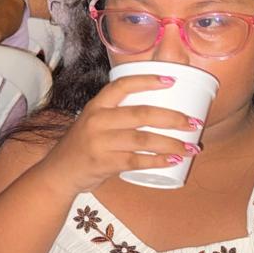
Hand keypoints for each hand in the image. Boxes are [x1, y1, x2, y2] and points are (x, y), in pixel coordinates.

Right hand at [38, 74, 202, 193]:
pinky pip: (137, 161)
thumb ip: (119, 115)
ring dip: (172, 144)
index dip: (148, 80)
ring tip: (191, 147)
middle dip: (172, 118)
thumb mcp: (94, 122)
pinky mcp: (104, 163)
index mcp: (96, 106)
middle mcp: (97, 121)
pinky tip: (173, 161)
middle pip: (141, 114)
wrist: (59, 172)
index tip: (172, 80)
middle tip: (194, 122)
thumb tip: (162, 112)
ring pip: (144, 140)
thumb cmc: (84, 145)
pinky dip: (158, 161)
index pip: (122, 85)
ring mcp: (100, 142)